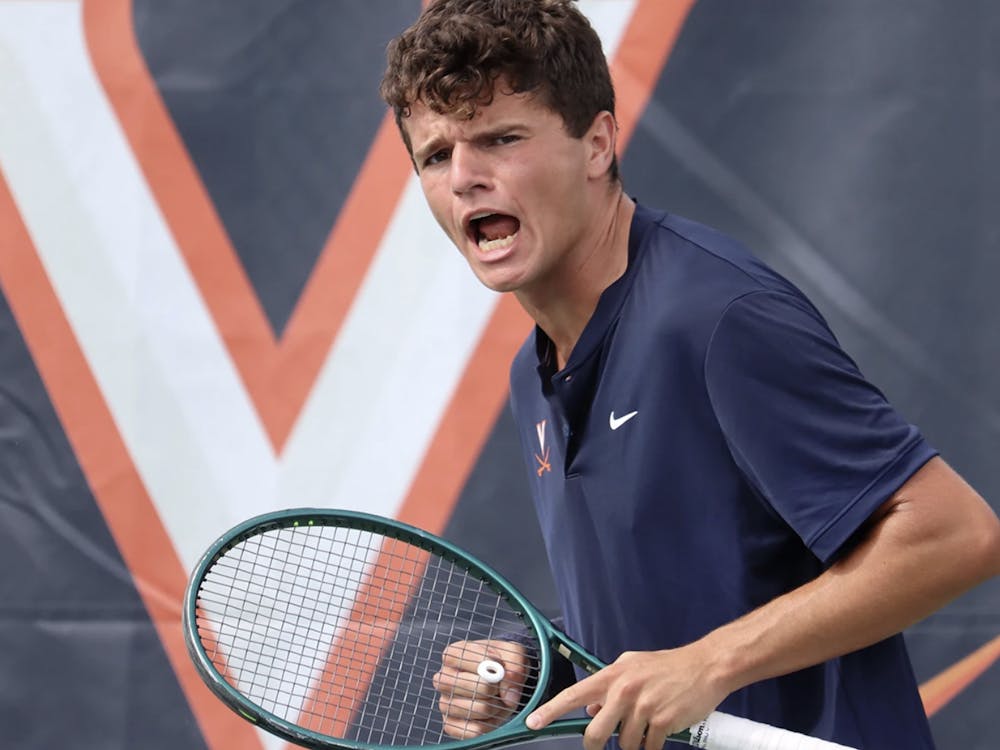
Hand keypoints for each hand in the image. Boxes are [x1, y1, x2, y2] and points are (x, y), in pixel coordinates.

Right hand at [432, 639, 530, 737]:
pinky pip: (473, 730)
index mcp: (453, 654)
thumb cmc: (503, 663)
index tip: (499, 665)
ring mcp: (445, 703)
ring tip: (499, 700)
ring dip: (494, 707)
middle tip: (500, 687)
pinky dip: (490, 724)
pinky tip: (493, 715)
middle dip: (490, 687)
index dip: (486, 663)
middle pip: (463, 684)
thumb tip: (508, 695)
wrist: (503, 680)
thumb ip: (515, 666)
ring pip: (473, 709)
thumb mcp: (514, 653)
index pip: (462, 657)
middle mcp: (443, 678)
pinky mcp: (451, 725)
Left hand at [526, 646, 727, 749]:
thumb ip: (609, 687)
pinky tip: (658, 734)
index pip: (574, 694)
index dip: (550, 710)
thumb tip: (589, 710)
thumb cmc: (667, 667)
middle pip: (595, 733)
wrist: (705, 666)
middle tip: (601, 744)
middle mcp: (624, 691)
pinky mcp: (662, 722)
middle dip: (596, 744)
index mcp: (613, 675)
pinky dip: (651, 747)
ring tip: (645, 726)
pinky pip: (648, 748)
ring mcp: (643, 708)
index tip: (533, 722)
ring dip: (632, 742)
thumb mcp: (632, 667)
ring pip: (624, 743)